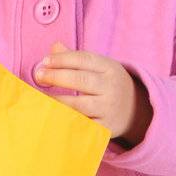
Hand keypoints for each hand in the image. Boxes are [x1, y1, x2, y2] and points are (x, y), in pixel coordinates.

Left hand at [34, 41, 152, 146]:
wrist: (136, 111)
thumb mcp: (100, 67)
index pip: (84, 59)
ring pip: (79, 104)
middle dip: (57, 76)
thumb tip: (53, 47)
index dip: (62, 59)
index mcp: (109, 68)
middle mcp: (111, 87)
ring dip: (57, 100)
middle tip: (39, 76)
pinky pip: (82, 124)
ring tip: (41, 98)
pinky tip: (53, 116)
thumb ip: (76, 58)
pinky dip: (67, 121)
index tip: (45, 61)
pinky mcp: (104, 128)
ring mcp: (108, 108)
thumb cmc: (108, 85)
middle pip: (81, 80)